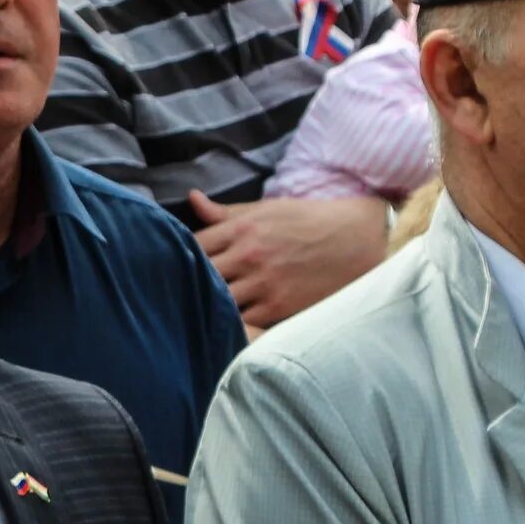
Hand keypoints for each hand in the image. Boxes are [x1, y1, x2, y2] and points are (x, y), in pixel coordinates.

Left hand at [187, 191, 388, 324]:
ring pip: (216, 302)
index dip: (176, 257)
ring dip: (203, 306)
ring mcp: (262, 283)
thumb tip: (192, 198)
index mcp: (242, 229)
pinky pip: (240, 322)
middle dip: (181, 284)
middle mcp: (248, 255)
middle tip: (168, 294)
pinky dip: (228, 324)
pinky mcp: (277, 307)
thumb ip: (225, 213)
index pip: (191, 246)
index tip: (168, 265)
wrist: (357, 240)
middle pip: (197, 275)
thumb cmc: (307, 221)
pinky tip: (218, 325)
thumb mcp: (266, 209)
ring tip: (191, 312)